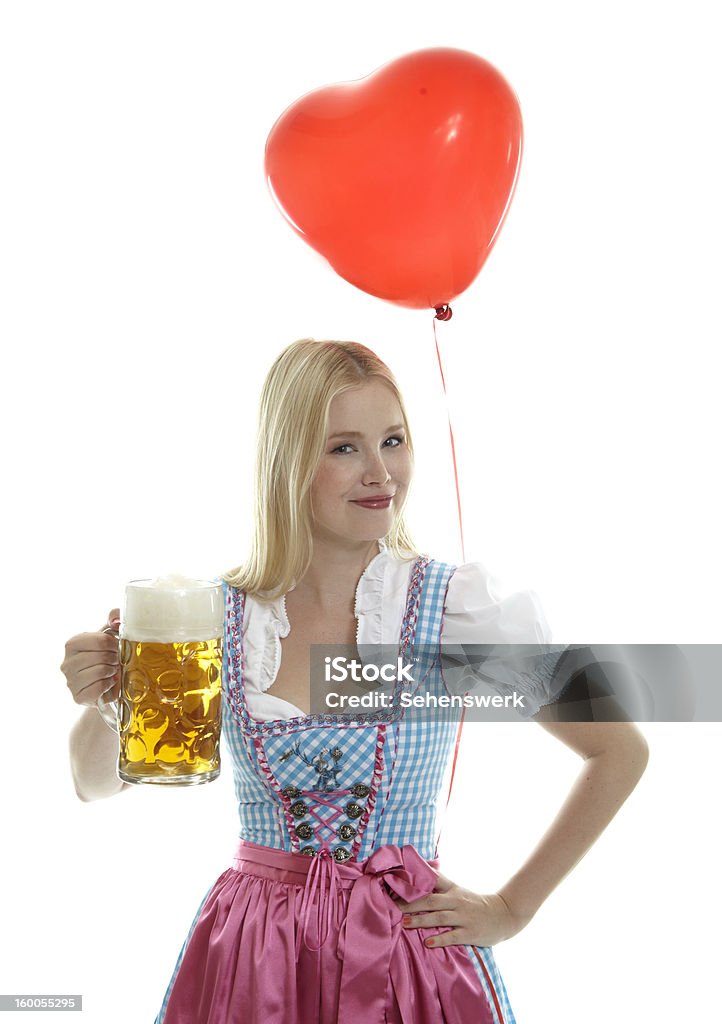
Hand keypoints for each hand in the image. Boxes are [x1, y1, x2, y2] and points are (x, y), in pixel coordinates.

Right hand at [61, 608, 120, 706]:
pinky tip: (108, 683)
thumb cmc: (106, 656)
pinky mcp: (77, 697)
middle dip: (115, 659)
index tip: (117, 648)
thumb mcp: (109, 635)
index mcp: (72, 644)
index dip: (115, 644)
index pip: (101, 640)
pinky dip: (108, 685)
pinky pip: (99, 688)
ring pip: (101, 672)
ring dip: (112, 672)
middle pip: (102, 656)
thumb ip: (114, 618)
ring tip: (111, 671)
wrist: (104, 686)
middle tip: (115, 661)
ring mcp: (70, 681)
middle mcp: (66, 662)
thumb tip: (116, 619)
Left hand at [395, 871, 532, 947]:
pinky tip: (428, 942)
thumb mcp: (458, 890)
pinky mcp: (469, 932)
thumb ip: (440, 885)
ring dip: (420, 921)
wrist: (503, 914)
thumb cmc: (475, 903)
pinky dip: (439, 939)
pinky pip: (452, 935)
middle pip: (430, 900)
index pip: (432, 880)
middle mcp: (456, 901)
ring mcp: (463, 917)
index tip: (396, 883)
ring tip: (404, 923)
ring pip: (438, 918)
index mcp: (452, 889)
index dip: (414, 880)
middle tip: (393, 906)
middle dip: (410, 903)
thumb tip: (418, 876)